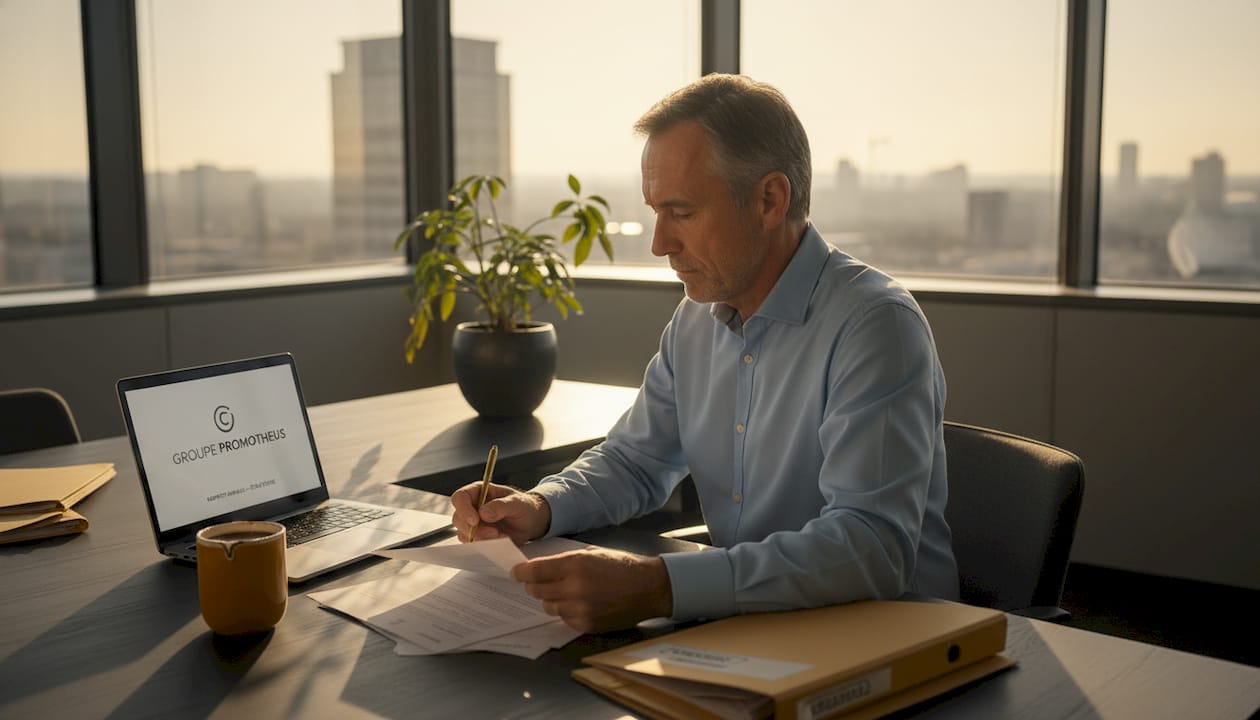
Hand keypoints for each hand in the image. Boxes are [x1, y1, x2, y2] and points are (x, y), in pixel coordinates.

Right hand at [450, 482, 549, 543]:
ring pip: (463, 533)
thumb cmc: (525, 507)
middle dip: (472, 529)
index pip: (460, 497)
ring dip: (481, 538)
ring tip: (500, 535)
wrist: (532, 522)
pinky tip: (500, 539)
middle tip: (493, 533)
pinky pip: (473, 543)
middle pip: (458, 518)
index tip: (475, 520)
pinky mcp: (478, 536)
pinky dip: (485, 544)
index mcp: (479, 491)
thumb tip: (483, 512)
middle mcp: (473, 507)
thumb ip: (501, 506)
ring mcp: (474, 523)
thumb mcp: (517, 503)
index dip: (463, 509)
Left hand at [512, 548, 673, 632]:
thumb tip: (538, 568)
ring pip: (548, 606)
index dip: (521, 572)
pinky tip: (580, 603)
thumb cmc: (620, 566)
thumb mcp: (591, 553)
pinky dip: (566, 611)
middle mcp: (575, 587)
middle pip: (537, 590)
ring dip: (551, 599)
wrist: (648, 587)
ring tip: (566, 592)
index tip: (516, 573)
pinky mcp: (587, 624)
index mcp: (575, 564)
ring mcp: (580, 608)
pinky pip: (564, 619)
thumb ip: (564, 562)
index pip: (535, 571)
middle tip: (539, 582)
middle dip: (534, 585)